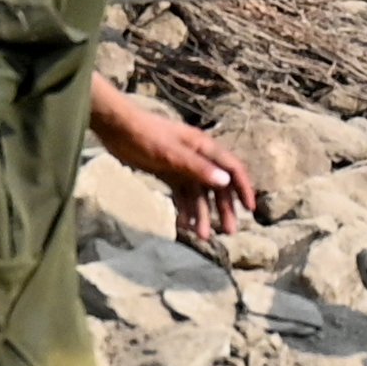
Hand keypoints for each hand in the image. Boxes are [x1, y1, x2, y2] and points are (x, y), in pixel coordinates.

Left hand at [92, 85, 254, 240]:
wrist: (116, 129)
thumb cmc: (146, 136)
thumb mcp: (171, 153)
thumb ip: (197, 167)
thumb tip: (225, 182)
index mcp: (203, 147)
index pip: (232, 168)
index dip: (243, 188)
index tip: (249, 210)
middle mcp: (197, 157)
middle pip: (217, 186)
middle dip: (224, 209)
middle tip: (228, 232)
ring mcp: (182, 166)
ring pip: (198, 194)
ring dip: (202, 214)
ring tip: (202, 236)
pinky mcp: (168, 173)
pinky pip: (181, 195)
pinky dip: (184, 210)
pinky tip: (184, 226)